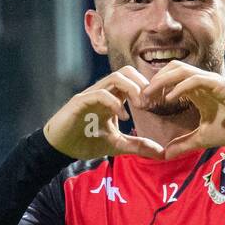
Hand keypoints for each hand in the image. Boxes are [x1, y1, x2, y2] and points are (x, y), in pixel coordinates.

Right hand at [43, 66, 163, 160]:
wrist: (61, 149)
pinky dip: (114, 103)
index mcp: (113, 98)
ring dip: (132, 89)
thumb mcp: (118, 145)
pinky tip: (122, 118)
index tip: (158, 105)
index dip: (148, 88)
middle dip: (142, 84)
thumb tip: (163, 153)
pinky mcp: (80, 102)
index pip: (134, 80)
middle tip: (150, 104)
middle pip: (127, 71)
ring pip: (115, 77)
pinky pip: (100, 94)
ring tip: (140, 106)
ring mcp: (92, 95)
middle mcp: (104, 92)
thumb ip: (138, 146)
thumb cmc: (86, 141)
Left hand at [140, 61, 224, 159]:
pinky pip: (196, 79)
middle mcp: (201, 82)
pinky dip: (181, 86)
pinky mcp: (220, 84)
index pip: (170, 79)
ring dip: (163, 79)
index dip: (155, 87)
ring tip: (152, 94)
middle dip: (154, 80)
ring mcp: (210, 81)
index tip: (143, 102)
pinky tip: (171, 98)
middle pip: (172, 68)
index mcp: (196, 91)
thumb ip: (184, 144)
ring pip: (181, 69)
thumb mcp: (203, 139)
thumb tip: (165, 154)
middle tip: (142, 96)